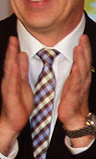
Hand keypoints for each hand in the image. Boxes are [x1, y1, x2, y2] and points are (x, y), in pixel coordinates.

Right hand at [0, 36, 30, 154]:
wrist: (13, 120)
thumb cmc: (19, 103)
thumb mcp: (23, 83)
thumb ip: (22, 69)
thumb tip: (21, 55)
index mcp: (14, 77)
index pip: (14, 61)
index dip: (14, 49)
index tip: (16, 38)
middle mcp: (9, 81)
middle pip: (10, 63)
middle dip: (11, 50)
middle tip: (13, 38)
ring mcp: (9, 88)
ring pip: (10, 71)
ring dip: (10, 60)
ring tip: (12, 48)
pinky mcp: (11, 95)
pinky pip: (12, 84)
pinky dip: (12, 75)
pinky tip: (13, 68)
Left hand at [58, 35, 93, 145]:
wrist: (74, 118)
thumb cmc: (72, 101)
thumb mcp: (71, 84)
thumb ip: (73, 72)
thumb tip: (72, 61)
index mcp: (80, 77)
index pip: (83, 60)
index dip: (84, 48)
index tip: (83, 36)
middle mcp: (82, 80)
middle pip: (85, 62)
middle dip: (85, 49)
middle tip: (84, 37)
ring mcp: (80, 87)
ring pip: (82, 70)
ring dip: (82, 58)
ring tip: (80, 47)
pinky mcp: (75, 94)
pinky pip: (76, 83)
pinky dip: (77, 74)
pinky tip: (77, 67)